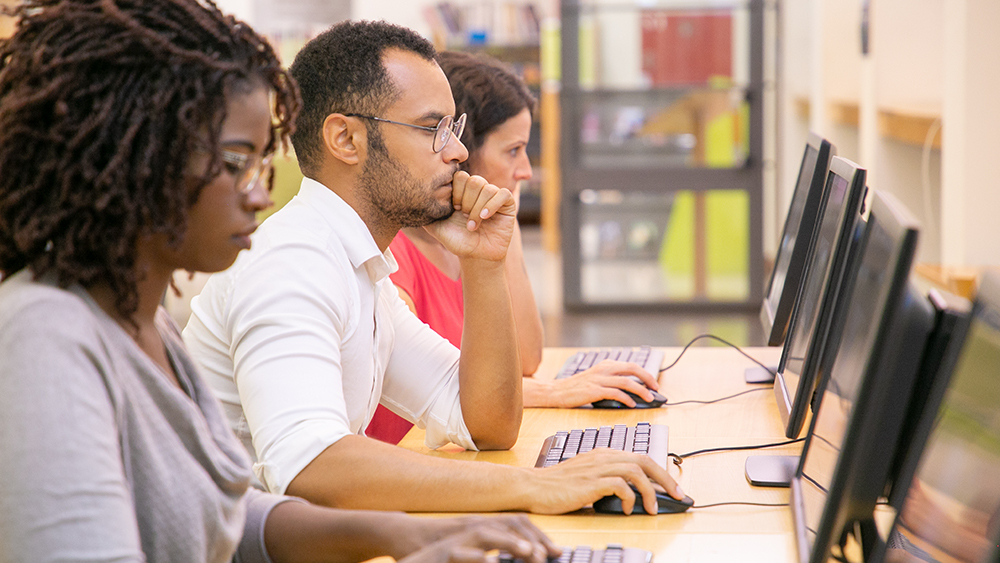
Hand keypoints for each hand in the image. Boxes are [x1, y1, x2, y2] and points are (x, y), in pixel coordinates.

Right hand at [396, 515, 559, 562]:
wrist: (402, 537)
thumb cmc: (438, 546)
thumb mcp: (469, 545)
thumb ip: (492, 547)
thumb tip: (521, 553)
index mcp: (483, 526)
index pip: (516, 524)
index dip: (538, 536)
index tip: (556, 552)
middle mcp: (474, 526)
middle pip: (508, 524)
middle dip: (532, 538)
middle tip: (551, 554)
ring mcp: (459, 537)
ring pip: (488, 534)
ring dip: (511, 542)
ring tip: (530, 553)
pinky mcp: (443, 550)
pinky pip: (461, 553)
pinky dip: (477, 558)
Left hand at [424, 171, 515, 261]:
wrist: (476, 257)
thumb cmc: (458, 242)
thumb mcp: (437, 227)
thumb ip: (427, 213)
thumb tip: (413, 199)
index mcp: (463, 192)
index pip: (459, 176)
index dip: (455, 192)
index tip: (453, 209)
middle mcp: (478, 191)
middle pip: (473, 180)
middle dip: (466, 201)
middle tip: (463, 217)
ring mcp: (493, 197)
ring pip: (487, 188)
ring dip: (477, 209)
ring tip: (472, 226)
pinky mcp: (507, 204)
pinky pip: (502, 194)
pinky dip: (492, 205)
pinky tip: (484, 217)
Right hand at [526, 449, 682, 514]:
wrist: (533, 486)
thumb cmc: (557, 485)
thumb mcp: (586, 475)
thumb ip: (606, 477)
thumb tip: (630, 492)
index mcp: (604, 453)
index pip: (640, 456)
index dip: (660, 471)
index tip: (671, 487)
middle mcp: (604, 457)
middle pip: (645, 460)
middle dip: (666, 478)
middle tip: (678, 495)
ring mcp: (598, 468)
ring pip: (637, 472)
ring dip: (651, 491)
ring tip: (652, 508)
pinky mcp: (591, 482)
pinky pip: (621, 486)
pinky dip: (630, 498)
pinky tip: (627, 509)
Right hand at [542, 361, 660, 407]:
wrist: (556, 391)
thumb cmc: (576, 388)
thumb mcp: (595, 378)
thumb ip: (610, 380)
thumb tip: (631, 390)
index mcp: (605, 365)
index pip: (630, 365)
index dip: (645, 373)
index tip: (653, 383)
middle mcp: (603, 369)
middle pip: (632, 369)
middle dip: (648, 378)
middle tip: (656, 388)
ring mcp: (599, 379)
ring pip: (626, 381)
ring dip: (641, 390)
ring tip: (649, 398)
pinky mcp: (594, 390)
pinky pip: (615, 393)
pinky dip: (626, 398)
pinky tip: (631, 404)